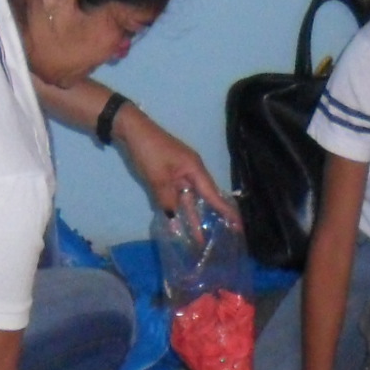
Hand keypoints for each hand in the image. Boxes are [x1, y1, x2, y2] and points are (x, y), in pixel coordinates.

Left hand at [113, 108, 239, 227]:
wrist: (130, 130)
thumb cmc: (148, 150)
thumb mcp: (158, 177)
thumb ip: (167, 199)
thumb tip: (173, 218)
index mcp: (194, 169)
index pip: (213, 194)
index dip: (225, 210)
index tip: (238, 224)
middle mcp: (190, 172)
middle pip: (203, 198)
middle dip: (211, 217)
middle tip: (223, 236)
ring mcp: (179, 173)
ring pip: (188, 199)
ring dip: (191, 217)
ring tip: (198, 239)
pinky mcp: (168, 175)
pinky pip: (177, 195)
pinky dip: (177, 208)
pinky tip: (178, 223)